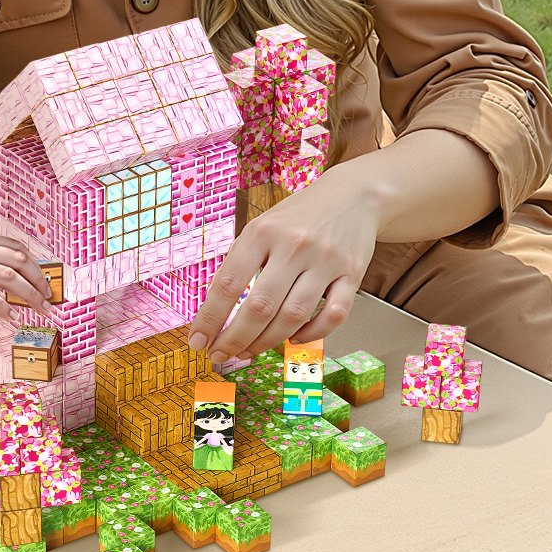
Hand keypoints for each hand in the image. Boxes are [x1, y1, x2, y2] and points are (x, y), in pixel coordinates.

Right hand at [0, 232, 50, 320]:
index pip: (16, 246)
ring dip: (29, 295)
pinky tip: (11, 317)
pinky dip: (4, 307)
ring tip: (39, 310)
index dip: (36, 263)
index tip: (46, 280)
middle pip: (20, 260)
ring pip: (9, 277)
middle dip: (39, 280)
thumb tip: (0, 281)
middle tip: (49, 297)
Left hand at [188, 166, 381, 361]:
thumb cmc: (298, 217)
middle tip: (222, 356)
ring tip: (250, 351)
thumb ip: (240, 263)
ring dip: (267, 342)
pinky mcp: (353, 274)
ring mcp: (326, 260)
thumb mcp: (261, 227)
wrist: (353, 195)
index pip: (227, 284)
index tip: (198, 341)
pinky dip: (311, 334)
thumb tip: (215, 313)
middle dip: (235, 339)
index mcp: (262, 232)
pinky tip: (293, 339)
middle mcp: (293, 245)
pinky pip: (334, 315)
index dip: (209, 319)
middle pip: (260, 307)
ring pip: (294, 316)